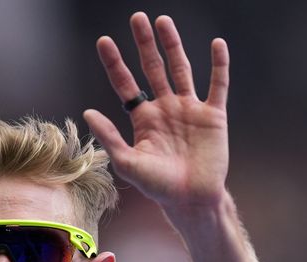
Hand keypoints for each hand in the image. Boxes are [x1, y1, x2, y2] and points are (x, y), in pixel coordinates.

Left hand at [84, 12, 229, 212]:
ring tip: (163, 21)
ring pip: (181, 69)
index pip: (126, 85)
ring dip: (173, 45)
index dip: (115, 64)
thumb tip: (88, 111)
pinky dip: (218, 65)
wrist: (189, 199)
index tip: (103, 42)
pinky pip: (217, 85)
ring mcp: (189, 109)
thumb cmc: (157, 185)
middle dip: (144, 45)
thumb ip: (109, 136)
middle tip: (137, 18)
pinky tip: (216, 44)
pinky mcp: (213, 115)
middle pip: (153, 69)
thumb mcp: (127, 162)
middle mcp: (165, 109)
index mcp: (144, 120)